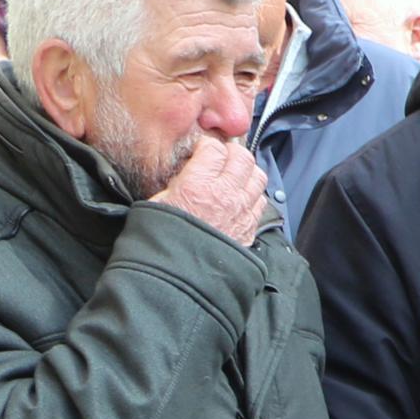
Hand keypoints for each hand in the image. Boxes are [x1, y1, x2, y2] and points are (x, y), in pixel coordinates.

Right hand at [152, 134, 268, 249]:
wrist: (181, 272)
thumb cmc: (163, 238)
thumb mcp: (158, 202)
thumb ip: (177, 182)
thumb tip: (188, 172)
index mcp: (198, 184)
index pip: (214, 149)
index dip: (208, 146)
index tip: (203, 151)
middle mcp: (225, 194)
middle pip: (242, 158)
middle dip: (233, 153)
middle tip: (223, 158)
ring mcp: (241, 211)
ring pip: (258, 177)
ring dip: (248, 172)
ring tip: (236, 175)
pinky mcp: (249, 228)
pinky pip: (261, 202)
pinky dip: (254, 196)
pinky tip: (242, 198)